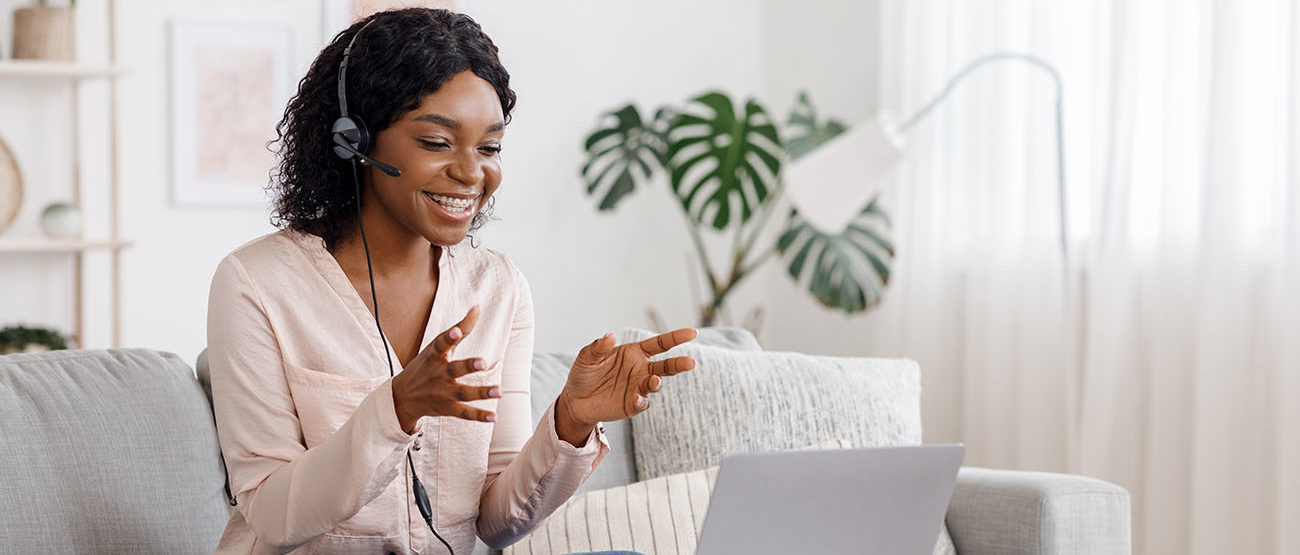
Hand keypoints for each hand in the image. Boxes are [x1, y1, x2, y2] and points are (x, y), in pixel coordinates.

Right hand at [391, 306, 500, 432]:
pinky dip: (478, 416)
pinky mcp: (446, 408)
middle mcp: (438, 374)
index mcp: (435, 356)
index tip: (456, 331)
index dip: (449, 337)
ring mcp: (442, 392)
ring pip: (462, 393)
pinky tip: (494, 416)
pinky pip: (464, 413)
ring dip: (481, 392)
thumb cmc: (425, 365)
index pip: (440, 344)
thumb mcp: (437, 346)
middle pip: (454, 369)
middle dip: (467, 366)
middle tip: (483, 363)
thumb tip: (477, 307)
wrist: (401, 398)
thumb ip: (460, 327)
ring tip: (499, 391)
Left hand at [556, 328, 697, 441]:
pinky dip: (641, 400)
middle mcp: (641, 369)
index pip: (660, 344)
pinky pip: (642, 402)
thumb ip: (599, 347)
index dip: (676, 337)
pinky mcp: (632, 405)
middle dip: (679, 364)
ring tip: (654, 382)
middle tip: (690, 362)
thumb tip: (609, 335)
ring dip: (657, 383)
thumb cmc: (584, 373)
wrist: (576, 400)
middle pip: (666, 366)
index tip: (692, 333)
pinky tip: (635, 397)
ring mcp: (638, 388)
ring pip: (656, 384)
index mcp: (634, 353)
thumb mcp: (587, 356)